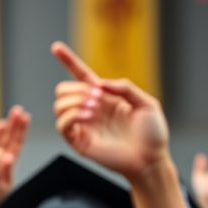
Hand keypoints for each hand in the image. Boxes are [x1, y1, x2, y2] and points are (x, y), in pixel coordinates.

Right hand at [51, 41, 170, 183]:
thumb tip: (99, 84)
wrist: (150, 159)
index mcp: (104, 98)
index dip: (68, 61)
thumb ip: (123, 87)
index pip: (81, 76)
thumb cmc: (152, 134)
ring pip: (59, 105)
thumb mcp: (145, 102)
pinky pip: (62, 124)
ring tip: (94, 108)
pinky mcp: (79, 142)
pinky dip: (72, 115)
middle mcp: (90, 110)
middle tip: (97, 97)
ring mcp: (83, 126)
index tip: (55, 47)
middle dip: (76, 89)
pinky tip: (88, 116)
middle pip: (63, 90)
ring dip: (75, 101)